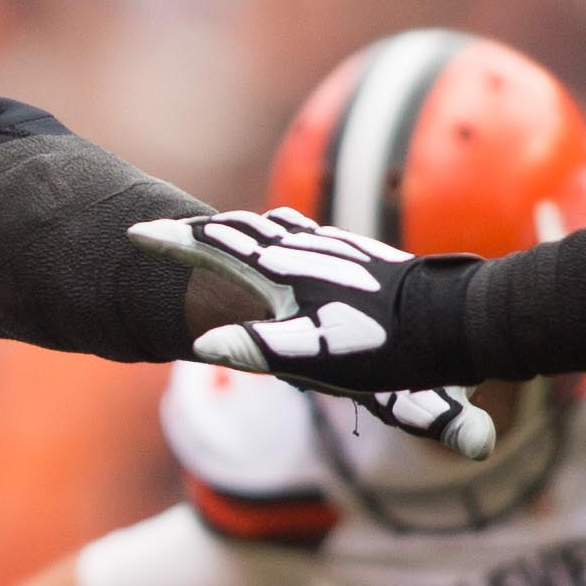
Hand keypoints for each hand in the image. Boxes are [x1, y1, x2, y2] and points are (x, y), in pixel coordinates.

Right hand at [126, 208, 496, 455]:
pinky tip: (285, 235)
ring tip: (215, 231)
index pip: (216, 247)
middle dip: (196, 233)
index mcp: (282, 271)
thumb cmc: (380, 346)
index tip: (134, 232)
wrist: (450, 320)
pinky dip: (273, 233)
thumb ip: (256, 348)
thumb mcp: (311, 356)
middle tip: (161, 233)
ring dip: (235, 230)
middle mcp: (304, 249)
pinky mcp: (355, 255)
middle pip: (237, 232)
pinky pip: (299, 234)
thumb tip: (201, 342)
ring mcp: (331, 248)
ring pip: (270, 229)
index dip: (174, 242)